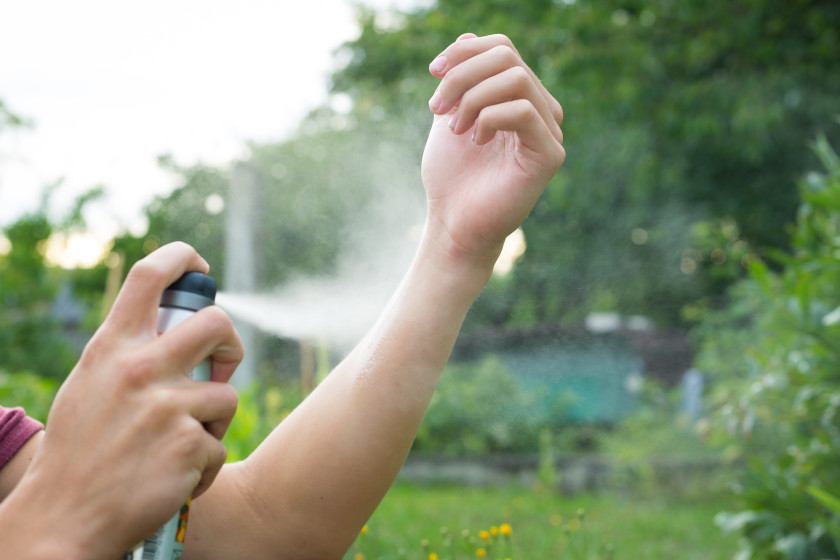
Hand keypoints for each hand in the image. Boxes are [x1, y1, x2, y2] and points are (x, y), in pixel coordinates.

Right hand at [9, 242, 241, 557]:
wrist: (64, 519)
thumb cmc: (80, 451)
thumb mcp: (91, 384)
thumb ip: (129, 353)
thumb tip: (174, 327)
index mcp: (112, 348)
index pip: (150, 275)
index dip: (183, 259)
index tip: (200, 268)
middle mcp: (139, 368)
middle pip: (217, 323)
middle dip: (231, 346)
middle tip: (221, 369)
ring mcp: (166, 405)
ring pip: (227, 394)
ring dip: (214, 422)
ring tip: (180, 445)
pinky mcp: (189, 443)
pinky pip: (220, 444)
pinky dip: (205, 465)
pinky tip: (175, 477)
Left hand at [422, 33, 564, 266]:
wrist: (453, 223)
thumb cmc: (452, 177)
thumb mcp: (449, 115)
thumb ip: (461, 79)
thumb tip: (469, 36)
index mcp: (520, 98)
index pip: (502, 48)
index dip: (465, 51)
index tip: (433, 72)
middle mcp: (541, 110)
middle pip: (507, 57)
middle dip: (462, 76)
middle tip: (436, 108)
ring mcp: (550, 131)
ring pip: (515, 79)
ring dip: (472, 98)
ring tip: (453, 128)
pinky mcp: (549, 154)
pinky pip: (521, 111)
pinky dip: (488, 118)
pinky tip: (474, 141)